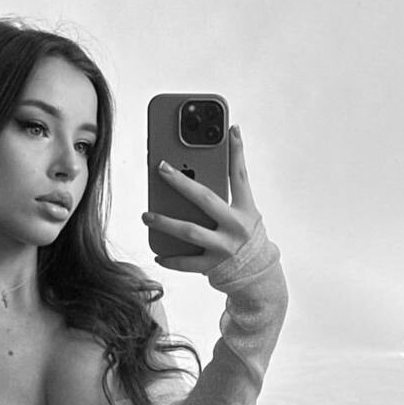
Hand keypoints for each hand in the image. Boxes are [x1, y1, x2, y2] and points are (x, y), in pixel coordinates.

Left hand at [141, 125, 262, 273]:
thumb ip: (227, 196)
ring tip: (146, 215)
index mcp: (246, 210)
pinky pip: (187, 262)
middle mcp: (236, 227)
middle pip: (205, 199)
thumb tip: (198, 171)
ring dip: (165, 222)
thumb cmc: (244, 237)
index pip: (240, 177)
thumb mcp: (245, 215)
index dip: (237, 152)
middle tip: (160, 167)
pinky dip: (171, 259)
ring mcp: (224, 248)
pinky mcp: (213, 266)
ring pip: (190, 231)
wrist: (257, 275)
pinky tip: (157, 254)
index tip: (231, 129)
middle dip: (181, 181)